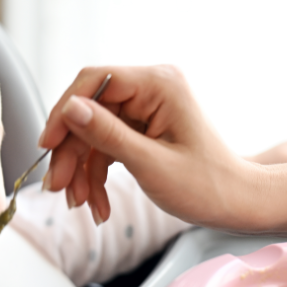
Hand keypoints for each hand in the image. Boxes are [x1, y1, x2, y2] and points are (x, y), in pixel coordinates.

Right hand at [38, 65, 262, 227]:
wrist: (238, 204)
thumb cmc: (207, 186)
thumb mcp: (151, 164)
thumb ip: (107, 134)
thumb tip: (69, 108)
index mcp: (159, 84)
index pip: (95, 82)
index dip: (65, 112)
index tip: (48, 146)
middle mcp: (151, 89)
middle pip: (89, 110)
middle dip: (71, 152)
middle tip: (58, 188)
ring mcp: (145, 108)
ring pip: (92, 132)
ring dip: (80, 170)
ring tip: (79, 204)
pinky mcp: (141, 128)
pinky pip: (105, 145)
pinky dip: (96, 174)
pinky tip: (96, 204)